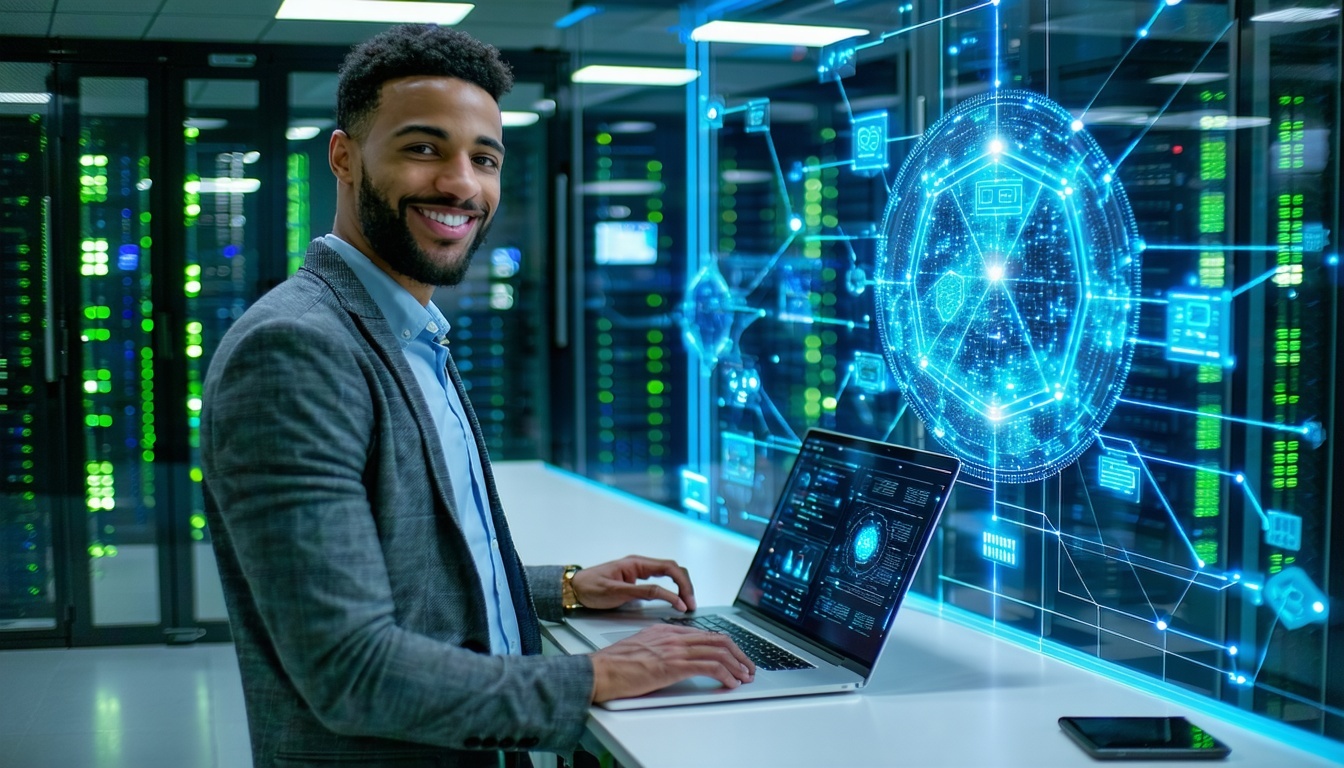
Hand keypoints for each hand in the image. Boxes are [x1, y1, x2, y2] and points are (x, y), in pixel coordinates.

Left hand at [569, 555, 696, 611]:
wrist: (573, 589)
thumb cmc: (590, 589)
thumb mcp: (617, 592)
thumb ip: (644, 592)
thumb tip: (668, 595)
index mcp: (637, 563)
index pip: (670, 568)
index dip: (682, 584)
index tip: (686, 602)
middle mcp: (640, 564)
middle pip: (673, 569)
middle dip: (686, 586)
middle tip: (691, 605)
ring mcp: (638, 571)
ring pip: (668, 574)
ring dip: (680, 587)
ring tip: (686, 603)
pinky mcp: (636, 579)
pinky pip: (660, 580)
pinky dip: (671, 588)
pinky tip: (674, 599)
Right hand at [589, 624, 755, 701]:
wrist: (600, 670)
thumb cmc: (614, 664)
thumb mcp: (641, 648)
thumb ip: (660, 648)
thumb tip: (674, 658)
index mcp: (667, 631)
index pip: (705, 634)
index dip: (725, 645)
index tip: (734, 656)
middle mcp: (674, 636)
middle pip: (718, 639)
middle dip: (739, 654)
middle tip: (748, 666)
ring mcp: (676, 649)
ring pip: (719, 651)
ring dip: (737, 665)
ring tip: (744, 676)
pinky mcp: (675, 665)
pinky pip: (710, 666)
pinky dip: (726, 674)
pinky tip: (731, 683)